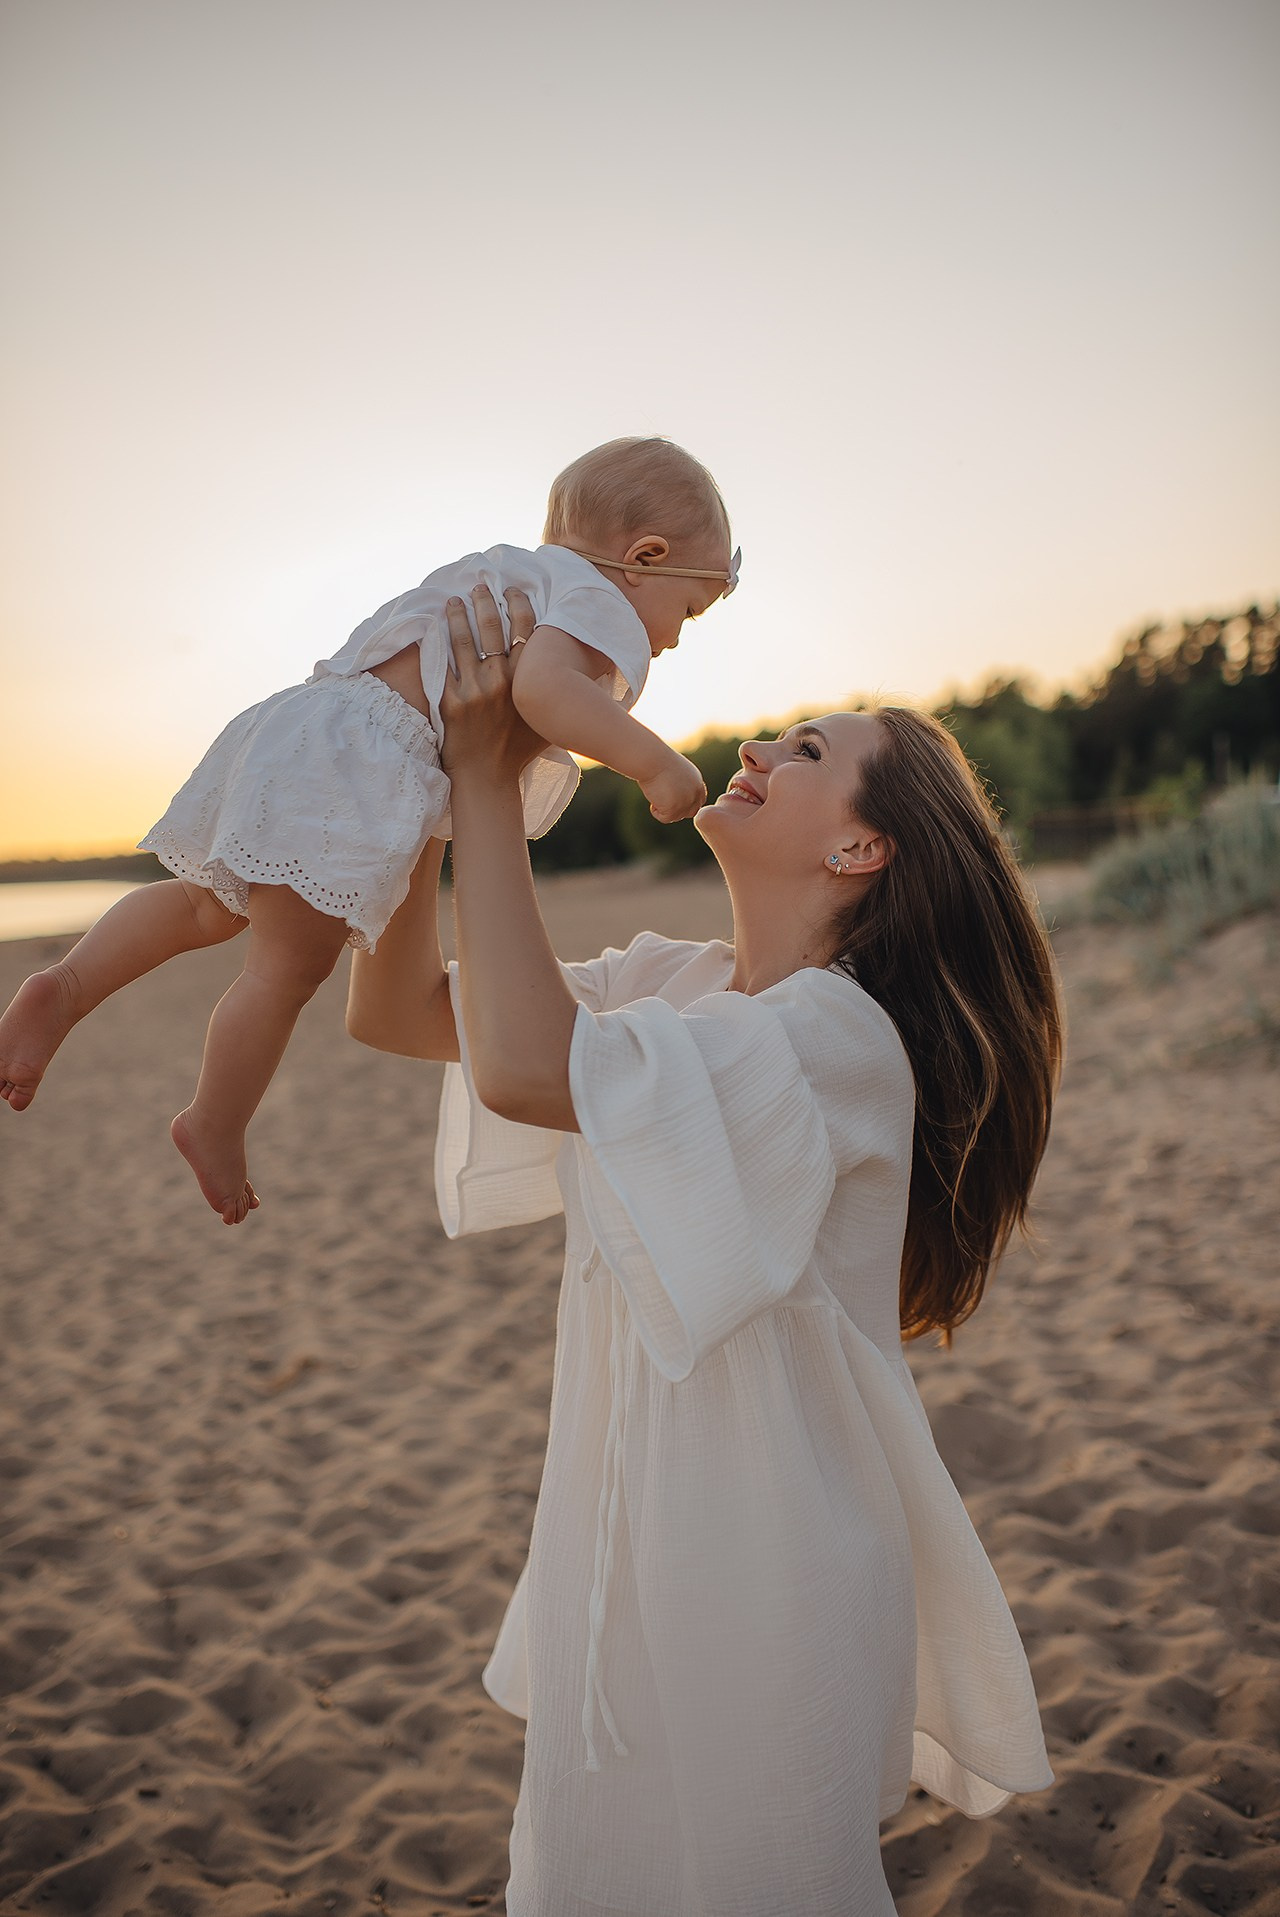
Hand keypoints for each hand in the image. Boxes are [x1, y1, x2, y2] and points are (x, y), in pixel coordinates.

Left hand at [439, 585, 545, 785]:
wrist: (487, 778)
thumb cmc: (519, 751)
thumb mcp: (547, 719)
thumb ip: (559, 695)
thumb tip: (591, 676)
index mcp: (527, 681)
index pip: (524, 630)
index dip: (517, 605)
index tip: (511, 590)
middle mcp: (502, 681)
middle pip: (492, 628)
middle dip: (485, 601)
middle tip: (479, 585)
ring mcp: (474, 690)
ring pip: (464, 641)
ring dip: (458, 615)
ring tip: (454, 599)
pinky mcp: (450, 701)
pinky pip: (442, 664)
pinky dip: (438, 642)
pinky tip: (436, 627)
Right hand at [640, 751, 707, 823]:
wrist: (651, 760)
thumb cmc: (658, 761)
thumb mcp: (676, 771)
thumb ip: (682, 785)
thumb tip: (676, 797)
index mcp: (697, 783)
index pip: (698, 801)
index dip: (685, 802)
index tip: (671, 797)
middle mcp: (695, 794)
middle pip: (689, 812)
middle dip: (676, 809)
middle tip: (662, 798)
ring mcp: (686, 802)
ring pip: (676, 816)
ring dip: (664, 809)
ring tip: (656, 794)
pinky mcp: (674, 809)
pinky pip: (665, 818)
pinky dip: (656, 811)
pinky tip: (652, 799)